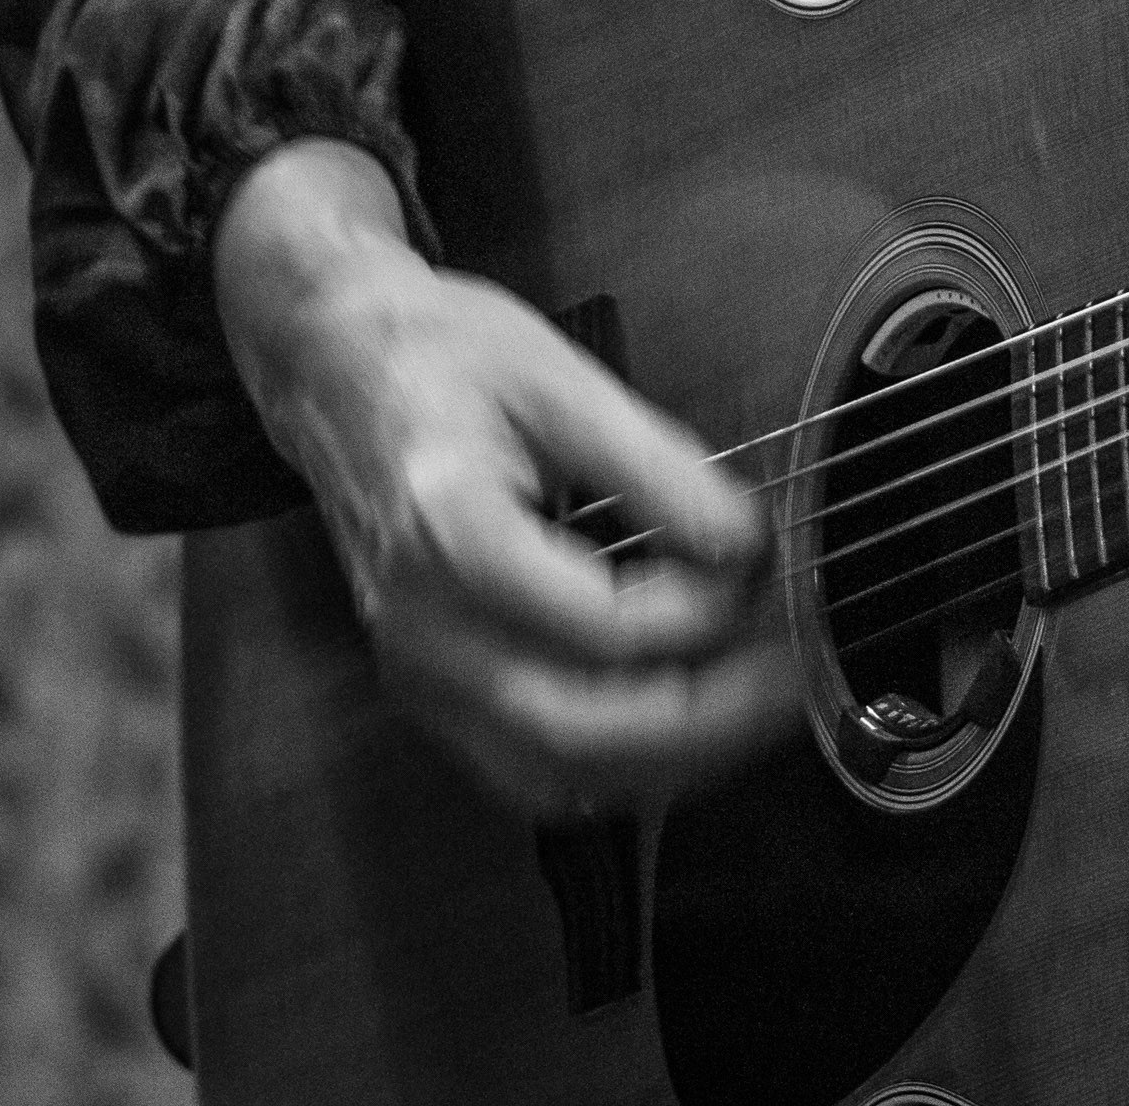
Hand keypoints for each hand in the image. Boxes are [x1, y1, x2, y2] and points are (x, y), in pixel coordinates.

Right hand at [213, 138, 801, 816]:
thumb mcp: (560, 377)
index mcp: (449, 534)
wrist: (337, 368)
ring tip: (757, 710)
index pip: (596, 625)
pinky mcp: (427, 693)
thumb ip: (655, 468)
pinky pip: (526, 769)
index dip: (698, 612)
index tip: (765, 573)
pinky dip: (614, 766)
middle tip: (791, 680)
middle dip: (704, 722)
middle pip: (573, 729)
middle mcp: (420, 629)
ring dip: (668, 760)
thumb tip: (744, 544)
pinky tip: (683, 729)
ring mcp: (415, 675)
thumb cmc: (441, 355)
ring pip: (552, 774)